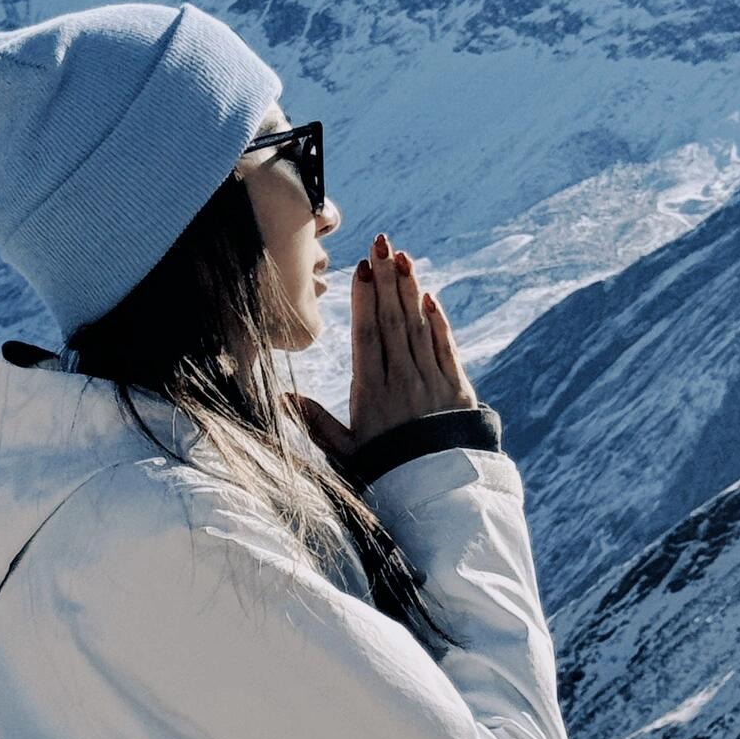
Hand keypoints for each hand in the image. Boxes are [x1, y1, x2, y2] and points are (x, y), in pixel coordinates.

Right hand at [287, 231, 478, 469]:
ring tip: (402, 256)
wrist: (437, 495)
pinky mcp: (457, 387)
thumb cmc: (385, 472)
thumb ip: (315, 424)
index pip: (367, 337)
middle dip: (386, 280)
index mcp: (372, 393)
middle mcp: (402, 381)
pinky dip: (438, 320)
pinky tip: (429, 296)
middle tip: (380, 243)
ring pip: (418, 327)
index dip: (365, 300)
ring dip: (410, 289)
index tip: (362, 268)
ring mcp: (431, 381)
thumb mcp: (345, 453)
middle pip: (392, 322)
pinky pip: (446, 346)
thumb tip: (282, 400)